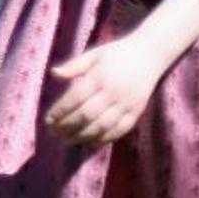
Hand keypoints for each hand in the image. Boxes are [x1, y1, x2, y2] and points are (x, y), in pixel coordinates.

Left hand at [44, 35, 167, 147]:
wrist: (150, 55)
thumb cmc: (116, 54)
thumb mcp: (94, 54)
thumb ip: (74, 66)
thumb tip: (53, 73)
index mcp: (100, 77)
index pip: (76, 97)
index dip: (61, 111)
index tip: (48, 120)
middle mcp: (113, 92)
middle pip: (87, 114)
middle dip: (68, 126)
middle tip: (53, 133)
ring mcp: (127, 103)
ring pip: (103, 125)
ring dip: (83, 136)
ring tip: (67, 142)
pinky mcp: (137, 112)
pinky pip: (120, 130)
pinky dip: (105, 139)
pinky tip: (90, 143)